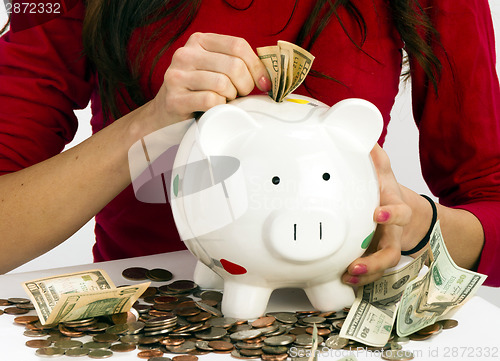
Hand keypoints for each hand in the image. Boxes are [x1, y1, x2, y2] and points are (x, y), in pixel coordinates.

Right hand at [149, 32, 270, 128]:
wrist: (164, 115)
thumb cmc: (198, 93)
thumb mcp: (215, 70)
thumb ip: (236, 64)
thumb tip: (268, 75)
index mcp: (199, 41)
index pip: (238, 45)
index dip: (256, 65)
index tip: (263, 82)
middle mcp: (185, 54)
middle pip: (233, 65)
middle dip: (245, 85)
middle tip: (240, 95)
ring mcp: (177, 76)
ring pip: (223, 83)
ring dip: (230, 97)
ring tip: (224, 101)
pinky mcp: (175, 99)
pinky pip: (211, 100)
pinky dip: (219, 107)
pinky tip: (214, 109)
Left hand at [342, 144, 411, 285]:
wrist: (404, 216)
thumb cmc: (388, 194)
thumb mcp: (384, 174)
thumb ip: (375, 158)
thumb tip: (365, 137)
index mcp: (395, 210)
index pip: (399, 212)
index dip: (391, 214)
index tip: (378, 213)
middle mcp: (392, 234)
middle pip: (391, 252)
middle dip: (376, 261)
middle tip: (356, 265)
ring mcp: (384, 249)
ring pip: (381, 268)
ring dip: (366, 275)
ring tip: (348, 277)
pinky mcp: (375, 260)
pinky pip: (372, 274)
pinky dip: (359, 280)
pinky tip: (342, 280)